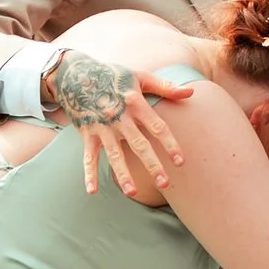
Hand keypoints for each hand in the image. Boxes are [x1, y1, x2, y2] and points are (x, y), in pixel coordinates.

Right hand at [49, 48, 194, 198]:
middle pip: (139, 145)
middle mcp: (120, 117)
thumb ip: (166, 87)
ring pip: (114, 155)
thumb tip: (191, 93)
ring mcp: (102, 127)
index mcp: (136, 103)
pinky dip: (89, 174)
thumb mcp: (140, 77)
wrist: (77, 75)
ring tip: (133, 193)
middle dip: (152, 165)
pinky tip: (92, 191)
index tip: (181, 162)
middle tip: (165, 183)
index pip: (158, 127)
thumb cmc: (114, 76)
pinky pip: (88, 157)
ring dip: (123, 175)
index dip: (170, 144)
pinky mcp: (87, 134)